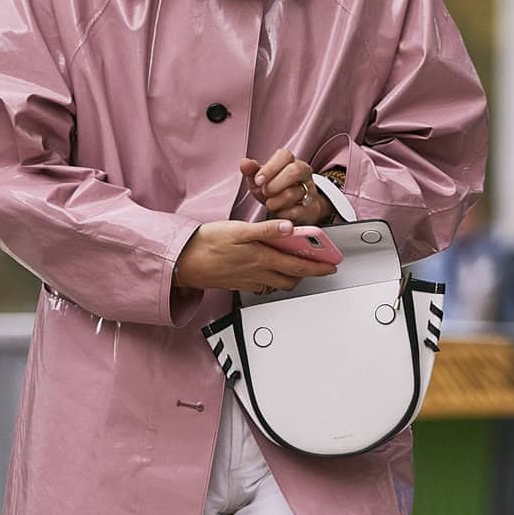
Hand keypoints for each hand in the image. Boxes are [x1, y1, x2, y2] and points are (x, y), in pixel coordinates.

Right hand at [173, 220, 341, 297]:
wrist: (182, 262)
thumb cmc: (206, 244)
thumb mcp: (237, 230)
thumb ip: (265, 229)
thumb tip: (289, 228)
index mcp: (261, 259)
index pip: (299, 266)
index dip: (318, 267)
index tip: (331, 265)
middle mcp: (257, 274)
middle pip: (292, 278)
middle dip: (308, 273)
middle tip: (318, 265)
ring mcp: (248, 281)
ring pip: (278, 284)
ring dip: (291, 276)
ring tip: (296, 264)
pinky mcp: (238, 283)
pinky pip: (263, 286)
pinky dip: (273, 279)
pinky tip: (269, 269)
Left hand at [240, 149, 328, 224]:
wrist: (292, 208)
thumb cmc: (274, 190)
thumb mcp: (260, 180)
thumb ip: (251, 171)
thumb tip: (244, 163)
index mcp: (290, 161)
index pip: (284, 155)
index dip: (270, 168)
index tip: (258, 181)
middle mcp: (303, 173)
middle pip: (294, 171)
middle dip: (274, 184)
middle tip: (264, 192)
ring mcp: (309, 190)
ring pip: (293, 193)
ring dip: (275, 201)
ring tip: (270, 203)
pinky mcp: (311, 208)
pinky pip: (296, 211)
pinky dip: (282, 214)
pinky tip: (278, 212)